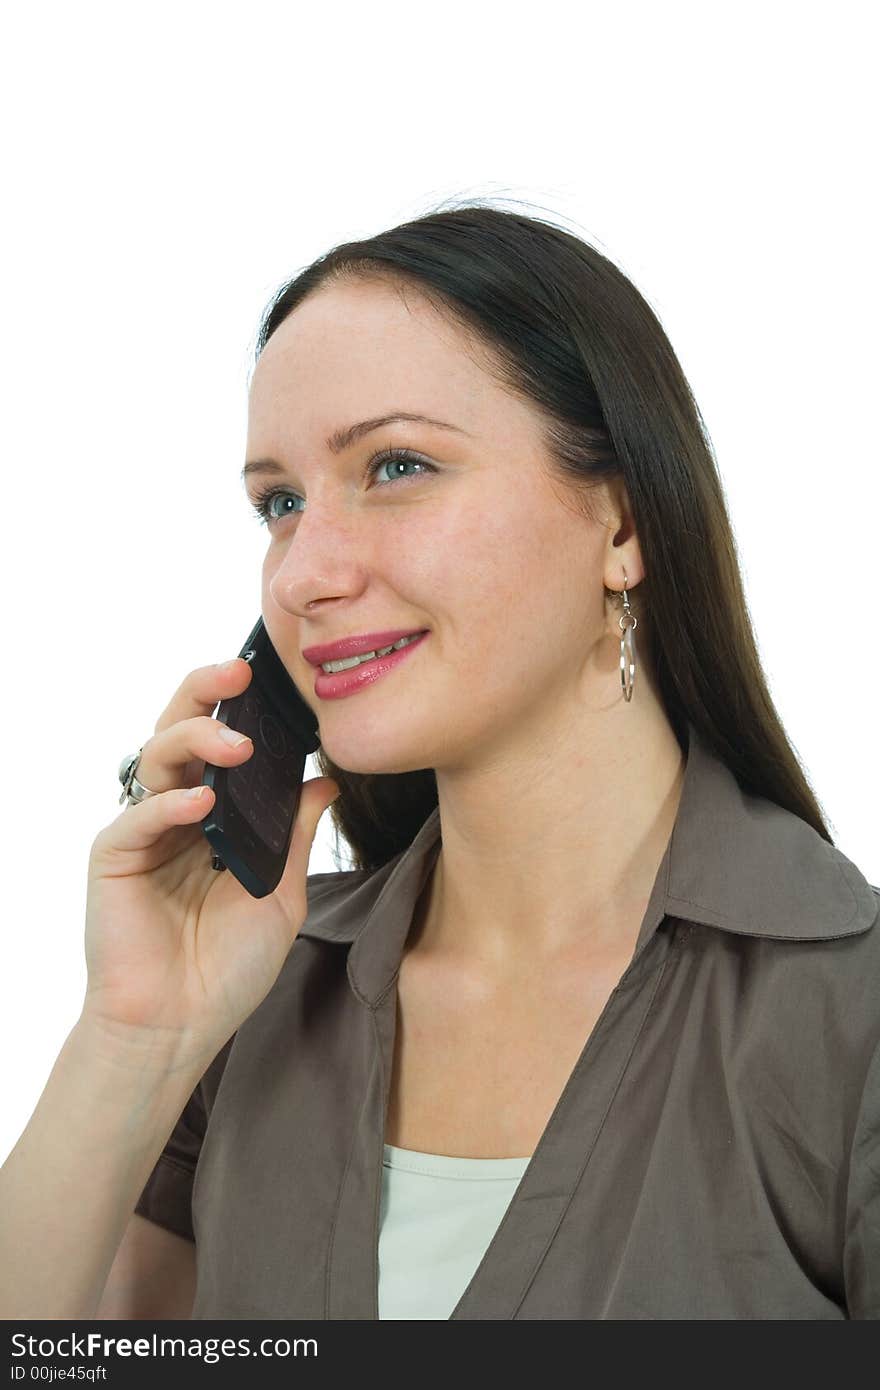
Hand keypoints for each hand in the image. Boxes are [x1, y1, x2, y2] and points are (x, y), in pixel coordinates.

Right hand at [82, 658, 337, 1066]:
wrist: (181, 1027)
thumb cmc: (227, 968)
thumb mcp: (281, 894)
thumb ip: (295, 835)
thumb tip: (325, 779)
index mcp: (216, 813)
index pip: (225, 744)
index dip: (247, 710)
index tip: (281, 683)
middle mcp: (176, 810)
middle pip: (182, 729)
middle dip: (208, 693)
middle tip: (241, 673)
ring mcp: (143, 830)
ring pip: (156, 756)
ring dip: (196, 738)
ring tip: (238, 745)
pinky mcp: (114, 857)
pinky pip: (137, 817)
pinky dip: (169, 804)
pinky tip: (200, 802)